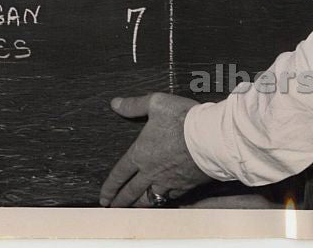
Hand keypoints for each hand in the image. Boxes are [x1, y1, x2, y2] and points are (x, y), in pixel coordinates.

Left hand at [99, 91, 210, 207]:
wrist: (209, 137)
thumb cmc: (182, 119)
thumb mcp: (156, 103)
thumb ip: (134, 105)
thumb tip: (116, 103)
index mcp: (141, 153)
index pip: (120, 173)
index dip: (110, 186)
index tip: (104, 196)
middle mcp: (151, 171)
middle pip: (131, 191)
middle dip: (120, 200)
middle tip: (112, 207)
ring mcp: (168, 181)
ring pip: (148, 198)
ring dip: (137, 205)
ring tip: (132, 209)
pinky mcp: (184, 185)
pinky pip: (169, 197)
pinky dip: (163, 200)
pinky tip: (162, 199)